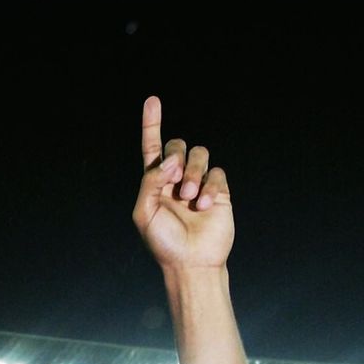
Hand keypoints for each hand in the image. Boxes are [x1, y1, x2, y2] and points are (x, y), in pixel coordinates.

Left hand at [132, 96, 233, 270]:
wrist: (191, 263)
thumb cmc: (164, 243)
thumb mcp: (144, 214)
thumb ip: (150, 183)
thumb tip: (168, 162)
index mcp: (155, 183)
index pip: (152, 147)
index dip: (151, 124)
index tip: (152, 100)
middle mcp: (176, 179)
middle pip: (178, 145)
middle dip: (177, 158)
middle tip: (175, 183)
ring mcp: (198, 183)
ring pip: (199, 154)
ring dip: (193, 173)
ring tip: (190, 198)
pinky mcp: (218, 191)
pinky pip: (217, 173)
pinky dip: (210, 186)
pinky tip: (204, 206)